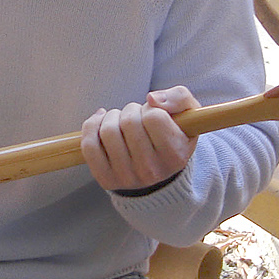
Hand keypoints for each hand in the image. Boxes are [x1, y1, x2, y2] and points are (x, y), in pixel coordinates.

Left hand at [81, 86, 200, 192]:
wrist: (158, 166)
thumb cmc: (173, 133)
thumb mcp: (188, 112)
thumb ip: (178, 98)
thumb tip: (151, 99)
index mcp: (175, 156)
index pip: (154, 117)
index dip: (151, 109)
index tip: (154, 115)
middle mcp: (152, 171)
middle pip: (129, 122)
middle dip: (130, 111)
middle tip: (137, 118)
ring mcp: (127, 178)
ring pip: (107, 132)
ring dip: (112, 117)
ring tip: (122, 122)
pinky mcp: (106, 180)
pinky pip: (89, 146)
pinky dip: (92, 127)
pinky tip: (101, 122)